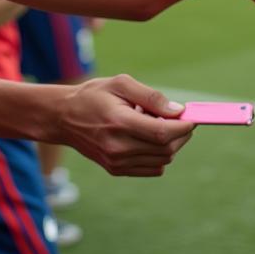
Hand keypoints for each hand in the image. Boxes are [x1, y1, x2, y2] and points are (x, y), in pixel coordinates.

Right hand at [50, 75, 193, 176]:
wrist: (64, 118)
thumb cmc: (93, 95)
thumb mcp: (121, 84)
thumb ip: (151, 97)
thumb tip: (178, 111)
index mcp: (120, 123)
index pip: (162, 133)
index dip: (183, 127)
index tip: (191, 117)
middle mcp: (118, 148)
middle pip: (166, 149)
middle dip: (181, 134)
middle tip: (177, 117)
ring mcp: (117, 162)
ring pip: (161, 160)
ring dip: (170, 143)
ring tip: (156, 124)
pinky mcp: (116, 169)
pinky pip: (152, 168)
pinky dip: (159, 155)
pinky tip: (148, 138)